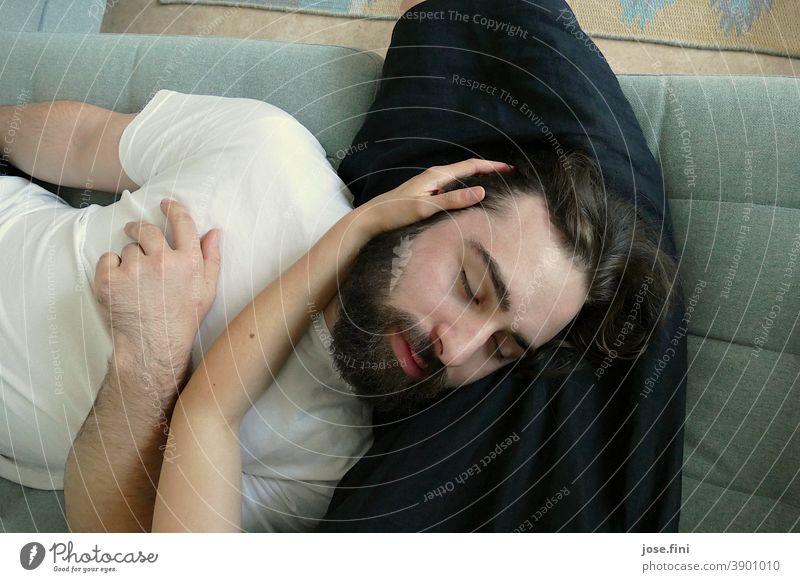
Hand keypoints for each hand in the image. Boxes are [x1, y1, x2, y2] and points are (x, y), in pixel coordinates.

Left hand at [94, 199, 220, 386]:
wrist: (152, 347)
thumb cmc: (182, 320)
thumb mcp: (207, 292)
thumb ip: (211, 259)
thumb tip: (213, 231)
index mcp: (188, 262)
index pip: (182, 223)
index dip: (173, 208)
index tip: (165, 203)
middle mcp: (162, 261)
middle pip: (148, 229)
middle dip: (140, 228)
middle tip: (135, 232)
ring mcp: (134, 269)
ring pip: (128, 248)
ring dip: (129, 258)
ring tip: (135, 280)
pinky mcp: (110, 279)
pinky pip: (107, 259)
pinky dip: (111, 268)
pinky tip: (121, 285)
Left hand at [352, 158, 513, 236]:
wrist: (373, 217)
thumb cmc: (396, 212)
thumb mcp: (426, 208)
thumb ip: (454, 200)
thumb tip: (482, 191)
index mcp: (437, 175)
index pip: (470, 166)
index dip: (491, 166)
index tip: (509, 169)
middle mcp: (434, 175)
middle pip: (467, 169)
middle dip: (488, 171)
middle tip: (508, 176)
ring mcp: (430, 184)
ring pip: (460, 178)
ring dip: (477, 180)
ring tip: (495, 186)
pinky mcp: (427, 193)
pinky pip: (452, 187)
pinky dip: (465, 189)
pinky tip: (469, 200)